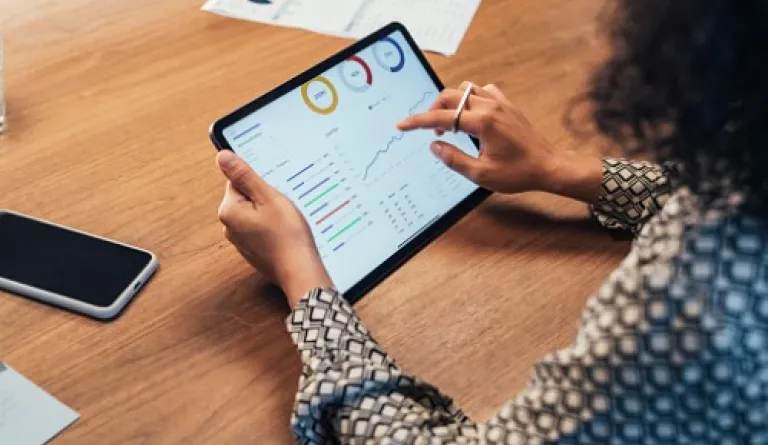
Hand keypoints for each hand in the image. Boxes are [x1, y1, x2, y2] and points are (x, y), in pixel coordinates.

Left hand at [216, 150, 332, 308]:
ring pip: (255, 214)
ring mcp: (241, 240)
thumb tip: (222, 156)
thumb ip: (244, 176)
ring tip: (285, 221)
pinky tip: (284, 233)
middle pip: (246, 198)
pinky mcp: (253, 249)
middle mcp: (229, 227)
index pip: (237, 181)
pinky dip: (272, 228)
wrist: (299, 270)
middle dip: (265, 198)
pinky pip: (260, 229)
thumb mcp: (268, 198)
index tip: (272, 191)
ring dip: (270, 213)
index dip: (259, 183)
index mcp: (229, 211)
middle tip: (281, 207)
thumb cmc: (287, 235)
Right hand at [397, 82, 601, 202]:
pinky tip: (472, 115)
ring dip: (453, 103)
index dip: (418, 121)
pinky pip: (484, 91)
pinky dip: (472, 98)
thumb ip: (454, 159)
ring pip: (466, 89)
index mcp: (482, 122)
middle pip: (451, 95)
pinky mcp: (508, 105)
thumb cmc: (518, 173)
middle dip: (434, 110)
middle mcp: (491, 107)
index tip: (402, 125)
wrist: (549, 166)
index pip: (442, 117)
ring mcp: (501, 103)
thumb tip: (435, 145)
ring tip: (452, 124)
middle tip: (433, 130)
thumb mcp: (481, 174)